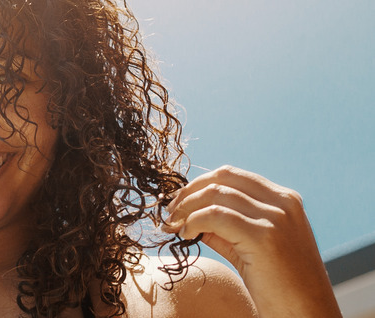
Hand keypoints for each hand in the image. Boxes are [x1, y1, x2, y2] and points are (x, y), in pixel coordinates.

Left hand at [163, 165, 340, 317]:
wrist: (309, 315)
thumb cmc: (282, 288)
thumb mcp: (254, 247)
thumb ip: (226, 228)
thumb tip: (189, 216)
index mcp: (285, 200)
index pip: (232, 176)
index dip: (199, 185)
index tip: (179, 203)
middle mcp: (283, 203)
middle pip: (222, 178)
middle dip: (189, 192)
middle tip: (170, 212)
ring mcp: (276, 217)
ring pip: (215, 194)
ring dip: (186, 208)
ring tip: (175, 226)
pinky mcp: (264, 236)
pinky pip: (216, 216)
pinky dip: (194, 221)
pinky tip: (187, 235)